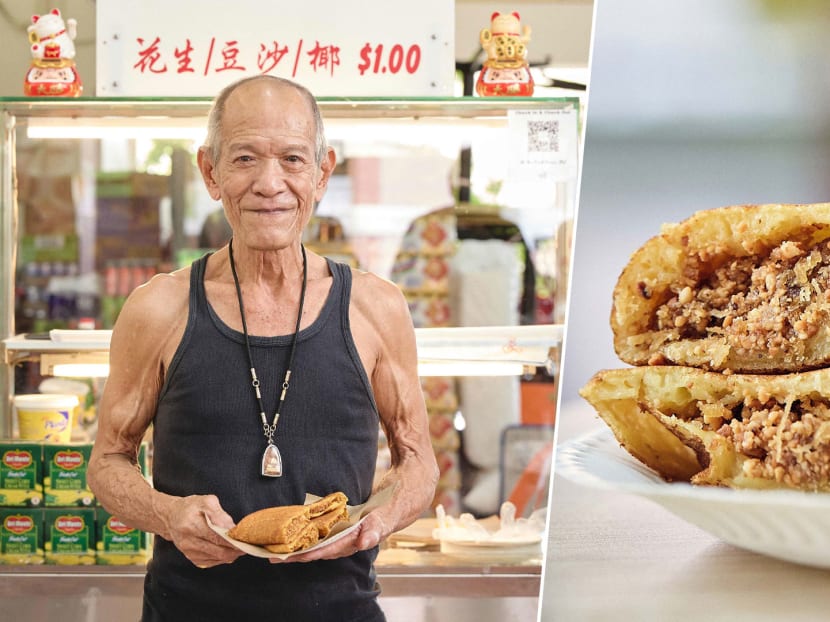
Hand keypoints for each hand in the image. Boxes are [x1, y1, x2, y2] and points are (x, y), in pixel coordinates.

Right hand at [164, 494, 242, 568]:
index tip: (246, 539)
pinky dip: (223, 557)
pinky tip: (229, 550)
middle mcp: (189, 542)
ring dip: (232, 554)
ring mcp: (190, 553)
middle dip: (236, 550)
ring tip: (241, 546)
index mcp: (191, 526)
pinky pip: (213, 562)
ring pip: (217, 558)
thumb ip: (219, 513)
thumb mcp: (205, 501)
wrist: (171, 518)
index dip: (233, 541)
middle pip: (219, 551)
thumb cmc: (190, 507)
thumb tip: (231, 527)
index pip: (217, 537)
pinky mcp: (192, 559)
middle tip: (248, 545)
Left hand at [270, 510, 389, 563]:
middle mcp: (339, 546)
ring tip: (275, 552)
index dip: (309, 553)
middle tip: (274, 557)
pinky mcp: (332, 536)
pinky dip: (301, 542)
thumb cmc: (380, 520)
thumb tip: (364, 543)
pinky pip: (314, 542)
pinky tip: (289, 541)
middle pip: (313, 553)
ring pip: (311, 549)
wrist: (384, 515)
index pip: (325, 550)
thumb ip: (372, 534)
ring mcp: (335, 542)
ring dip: (294, 551)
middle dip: (294, 556)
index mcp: (348, 544)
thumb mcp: (378, 525)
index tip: (293, 556)